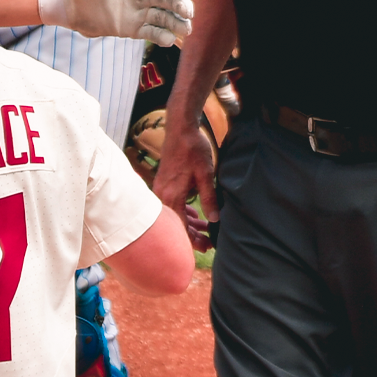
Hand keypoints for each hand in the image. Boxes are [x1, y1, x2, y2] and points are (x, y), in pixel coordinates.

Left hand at [38, 0, 193, 45]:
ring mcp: (139, 12)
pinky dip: (160, 36)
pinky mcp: (133, 28)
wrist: (69, 6)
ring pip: (163, 16)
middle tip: (189, 12)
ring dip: (176, 22)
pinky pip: (150, 32)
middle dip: (179, 4)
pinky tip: (170, 40)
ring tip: (187, 29)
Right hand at [155, 122, 218, 249]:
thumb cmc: (193, 150)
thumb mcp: (206, 175)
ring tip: (205, 229)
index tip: (207, 246)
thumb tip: (215, 219)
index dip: (192, 240)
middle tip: (208, 242)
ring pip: (174, 214)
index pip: (180, 226)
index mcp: (172, 195)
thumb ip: (209, 198)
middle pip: (175, 223)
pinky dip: (183, 212)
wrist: (180, 130)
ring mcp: (162, 189)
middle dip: (191, 234)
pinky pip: (172, 205)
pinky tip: (195, 214)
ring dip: (189, 223)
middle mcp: (163, 195)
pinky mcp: (164, 184)